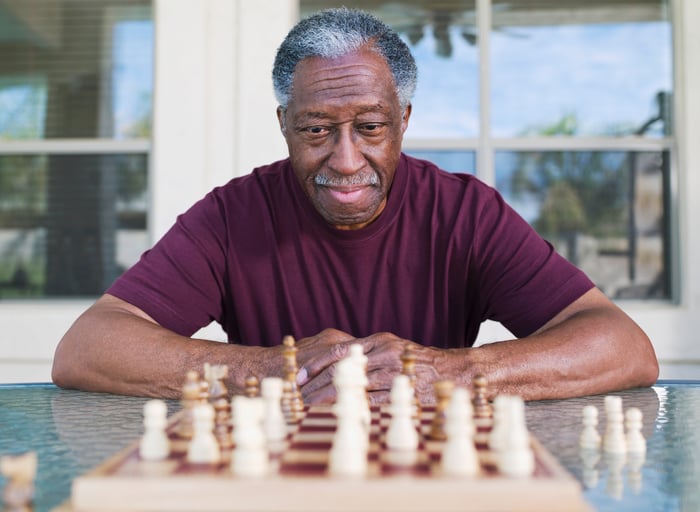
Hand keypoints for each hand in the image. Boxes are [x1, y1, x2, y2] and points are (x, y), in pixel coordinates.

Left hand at [297, 330, 448, 404]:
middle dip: (317, 385)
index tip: (299, 376)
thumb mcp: (391, 347)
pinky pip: (370, 401)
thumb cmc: (415, 361)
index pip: (338, 351)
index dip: (316, 364)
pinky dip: (351, 408)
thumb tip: (338, 365)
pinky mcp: (399, 390)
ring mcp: (391, 371)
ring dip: (329, 399)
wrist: (450, 370)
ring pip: (352, 386)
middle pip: (341, 370)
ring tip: (310, 409)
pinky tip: (336, 415)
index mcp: (378, 340)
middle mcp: (383, 352)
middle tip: (299, 397)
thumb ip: (367, 353)